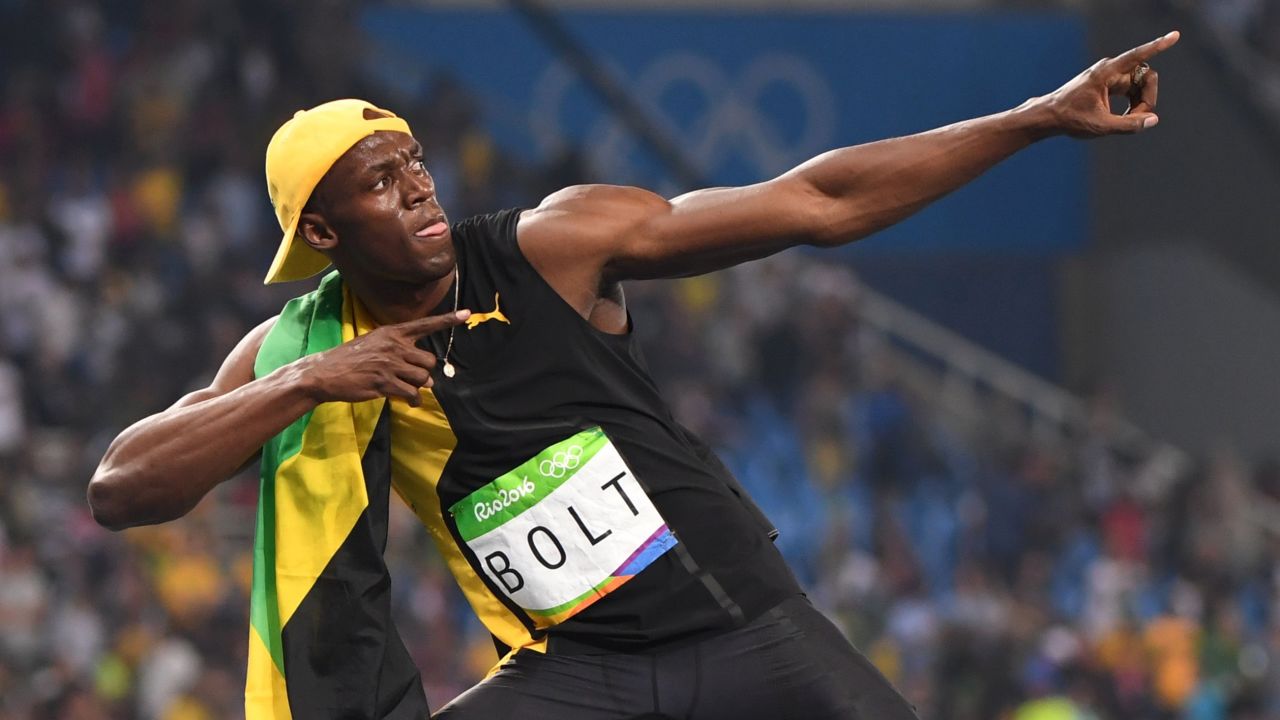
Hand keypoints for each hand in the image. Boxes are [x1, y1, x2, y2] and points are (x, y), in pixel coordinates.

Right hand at [295, 309, 470, 406]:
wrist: (325, 373)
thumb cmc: (349, 358)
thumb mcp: (372, 342)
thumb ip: (396, 348)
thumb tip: (419, 367)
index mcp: (391, 333)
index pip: (424, 324)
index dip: (447, 319)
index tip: (467, 313)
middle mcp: (394, 346)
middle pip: (429, 360)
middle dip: (424, 372)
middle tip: (412, 378)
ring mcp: (390, 364)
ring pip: (423, 378)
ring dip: (419, 386)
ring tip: (407, 389)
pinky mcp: (385, 383)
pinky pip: (412, 393)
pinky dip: (414, 400)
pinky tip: (410, 401)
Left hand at [1036, 30, 1179, 137]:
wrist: (1050, 116)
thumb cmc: (1071, 118)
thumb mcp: (1100, 126)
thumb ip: (1128, 125)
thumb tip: (1153, 120)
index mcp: (1106, 72)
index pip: (1137, 55)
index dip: (1158, 46)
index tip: (1175, 36)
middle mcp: (1111, 68)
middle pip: (1146, 77)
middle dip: (1147, 99)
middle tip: (1137, 120)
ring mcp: (1112, 75)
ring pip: (1141, 85)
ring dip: (1141, 103)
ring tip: (1128, 121)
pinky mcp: (1112, 83)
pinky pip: (1134, 89)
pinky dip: (1134, 104)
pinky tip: (1126, 117)